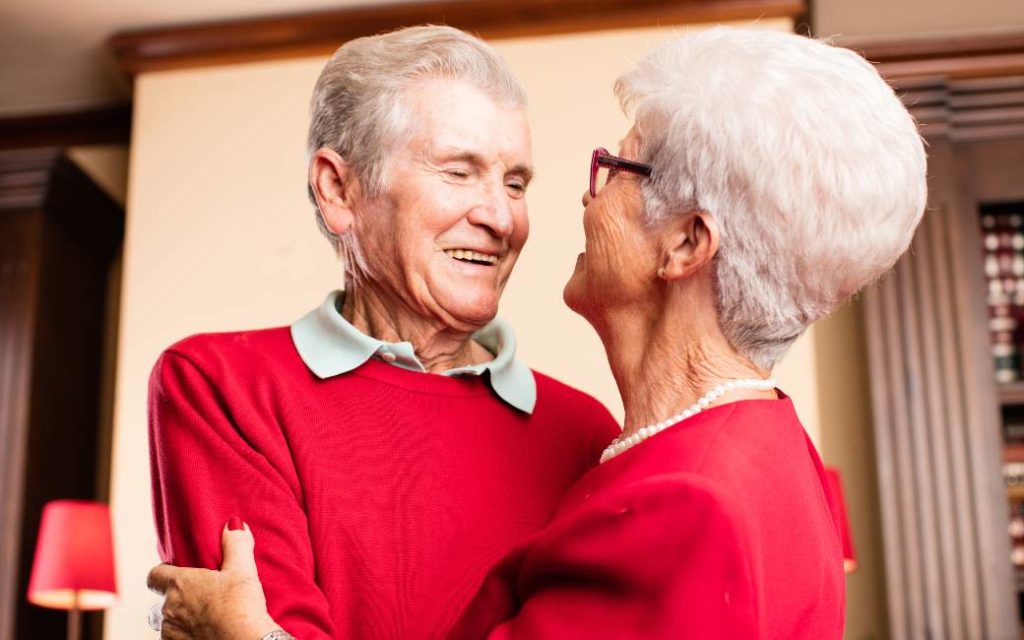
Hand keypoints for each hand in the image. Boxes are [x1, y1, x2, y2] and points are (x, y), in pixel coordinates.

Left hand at [147, 522, 281, 639]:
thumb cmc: (242, 607)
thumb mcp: (243, 569)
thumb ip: (236, 544)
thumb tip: (234, 524)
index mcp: (180, 584)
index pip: (154, 575)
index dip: (163, 572)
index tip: (178, 572)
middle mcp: (169, 609)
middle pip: (163, 599)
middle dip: (179, 597)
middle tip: (204, 595)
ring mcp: (171, 633)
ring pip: (169, 622)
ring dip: (182, 619)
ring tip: (207, 616)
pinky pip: (176, 639)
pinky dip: (188, 635)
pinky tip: (207, 632)